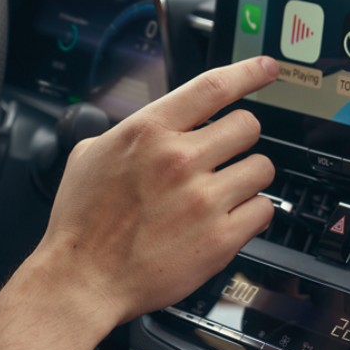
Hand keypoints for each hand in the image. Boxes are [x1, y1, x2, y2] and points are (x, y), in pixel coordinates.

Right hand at [28, 57, 279, 330]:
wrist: (81, 281)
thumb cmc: (82, 223)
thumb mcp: (91, 155)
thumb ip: (131, 131)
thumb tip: (157, 120)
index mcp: (149, 132)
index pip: (213, 87)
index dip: (249, 72)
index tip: (268, 68)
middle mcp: (180, 160)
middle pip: (248, 126)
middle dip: (240, 139)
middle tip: (225, 156)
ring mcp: (203, 199)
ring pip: (262, 168)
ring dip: (248, 177)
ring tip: (224, 192)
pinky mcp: (220, 237)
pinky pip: (264, 210)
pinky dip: (253, 214)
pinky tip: (229, 219)